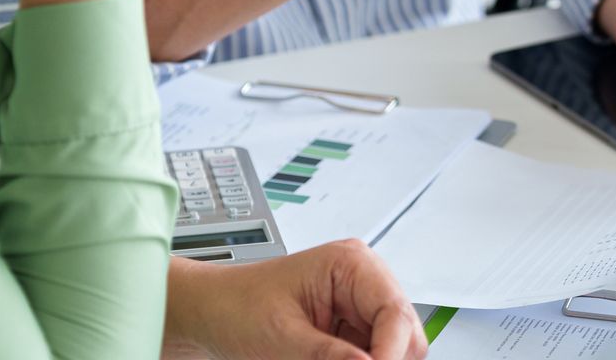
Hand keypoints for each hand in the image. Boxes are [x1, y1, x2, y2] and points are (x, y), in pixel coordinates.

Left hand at [162, 240, 426, 359]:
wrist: (209, 313)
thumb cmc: (235, 307)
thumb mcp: (281, 338)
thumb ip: (330, 357)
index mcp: (351, 264)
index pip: (394, 313)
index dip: (390, 354)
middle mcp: (364, 283)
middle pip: (406, 335)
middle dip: (385, 359)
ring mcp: (359, 309)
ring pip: (394, 350)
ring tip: (323, 359)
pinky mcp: (351, 332)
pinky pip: (372, 357)